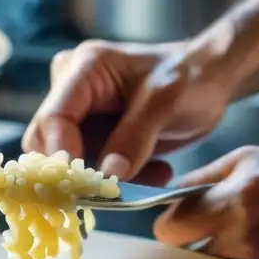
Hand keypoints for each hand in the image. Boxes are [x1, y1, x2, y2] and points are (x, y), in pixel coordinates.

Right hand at [22, 39, 233, 181]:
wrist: (209, 78)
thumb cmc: (190, 76)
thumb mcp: (167, 102)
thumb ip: (135, 137)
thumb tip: (108, 175)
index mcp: (84, 68)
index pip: (53, 118)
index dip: (62, 156)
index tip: (83, 188)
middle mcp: (72, 90)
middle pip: (49, 143)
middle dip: (82, 173)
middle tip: (122, 190)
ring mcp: (80, 115)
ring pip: (70, 163)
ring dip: (108, 180)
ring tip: (155, 173)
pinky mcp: (93, 137)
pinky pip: (91, 170)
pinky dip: (121, 180)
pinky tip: (157, 170)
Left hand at [153, 146, 258, 258]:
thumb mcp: (248, 159)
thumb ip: (201, 179)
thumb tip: (166, 198)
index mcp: (230, 201)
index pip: (169, 231)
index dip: (173, 228)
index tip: (182, 225)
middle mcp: (242, 239)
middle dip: (191, 249)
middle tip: (208, 237)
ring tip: (237, 246)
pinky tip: (258, 258)